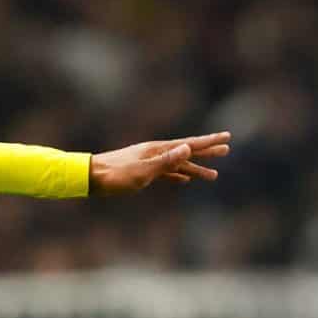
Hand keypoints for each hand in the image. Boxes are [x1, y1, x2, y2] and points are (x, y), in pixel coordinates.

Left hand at [88, 132, 229, 195]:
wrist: (90, 177)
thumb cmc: (115, 176)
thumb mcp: (143, 171)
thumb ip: (166, 161)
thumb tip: (188, 148)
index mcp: (158, 150)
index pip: (190, 144)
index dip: (209, 142)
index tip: (227, 138)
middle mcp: (156, 152)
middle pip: (187, 151)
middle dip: (207, 152)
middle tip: (227, 149)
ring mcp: (149, 161)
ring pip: (178, 164)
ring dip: (195, 168)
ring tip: (213, 175)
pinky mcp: (141, 172)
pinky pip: (166, 173)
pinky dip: (177, 175)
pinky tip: (184, 179)